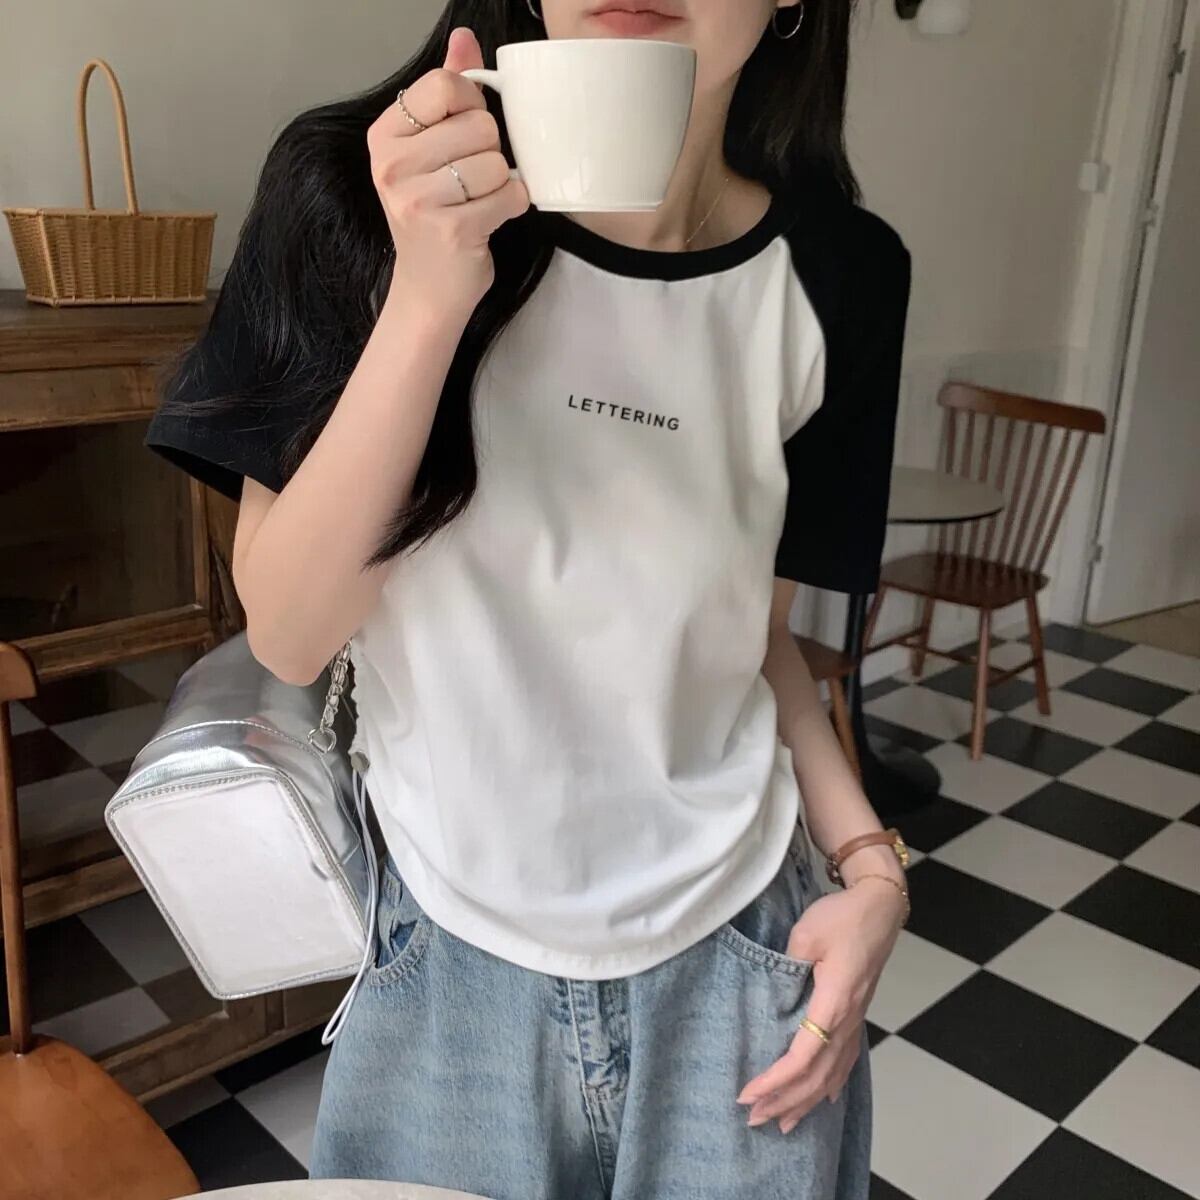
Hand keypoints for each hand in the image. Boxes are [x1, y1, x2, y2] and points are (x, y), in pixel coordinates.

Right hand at [368, 27, 529, 317]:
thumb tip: (463, 38)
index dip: (472, 104)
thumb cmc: (433, 216)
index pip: (445, 86)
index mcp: (386, 136)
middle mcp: (394, 166)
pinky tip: (490, 217)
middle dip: (490, 151)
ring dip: (501, 183)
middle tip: (470, 180)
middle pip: (479, 124)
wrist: (428, 289)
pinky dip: (512, 206)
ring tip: (478, 201)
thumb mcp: (428, 150)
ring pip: (497, 162)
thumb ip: (445, 92)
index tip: (465, 132)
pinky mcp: (452, 231)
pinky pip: (509, 196)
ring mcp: (419, 201)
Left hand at [736, 876, 904, 1132]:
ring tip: (782, 1123)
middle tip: (753, 1119)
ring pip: (831, 1075)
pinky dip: (830, 1085)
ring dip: (805, 1101)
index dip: (776, 1081)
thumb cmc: (842, 917)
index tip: (748, 1093)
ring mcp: (856, 1020)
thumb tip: (772, 991)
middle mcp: (847, 1020)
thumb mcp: (806, 933)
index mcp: (834, 1002)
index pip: (803, 1057)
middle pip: (816, 1076)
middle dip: (784, 1101)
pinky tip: (822, 1099)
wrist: (879, 907)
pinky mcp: (857, 1014)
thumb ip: (786, 964)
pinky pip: (844, 1062)